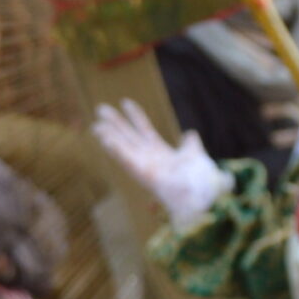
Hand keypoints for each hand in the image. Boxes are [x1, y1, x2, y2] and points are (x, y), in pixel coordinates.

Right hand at [91, 100, 226, 224]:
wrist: (203, 195)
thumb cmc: (200, 180)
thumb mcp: (194, 154)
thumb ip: (190, 144)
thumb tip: (190, 133)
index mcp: (161, 153)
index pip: (145, 130)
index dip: (136, 116)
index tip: (125, 102)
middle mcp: (150, 159)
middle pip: (129, 136)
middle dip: (115, 123)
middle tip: (99, 108)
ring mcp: (145, 166)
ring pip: (123, 147)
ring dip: (109, 136)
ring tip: (95, 125)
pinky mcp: (143, 174)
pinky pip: (126, 159)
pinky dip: (115, 148)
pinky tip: (103, 137)